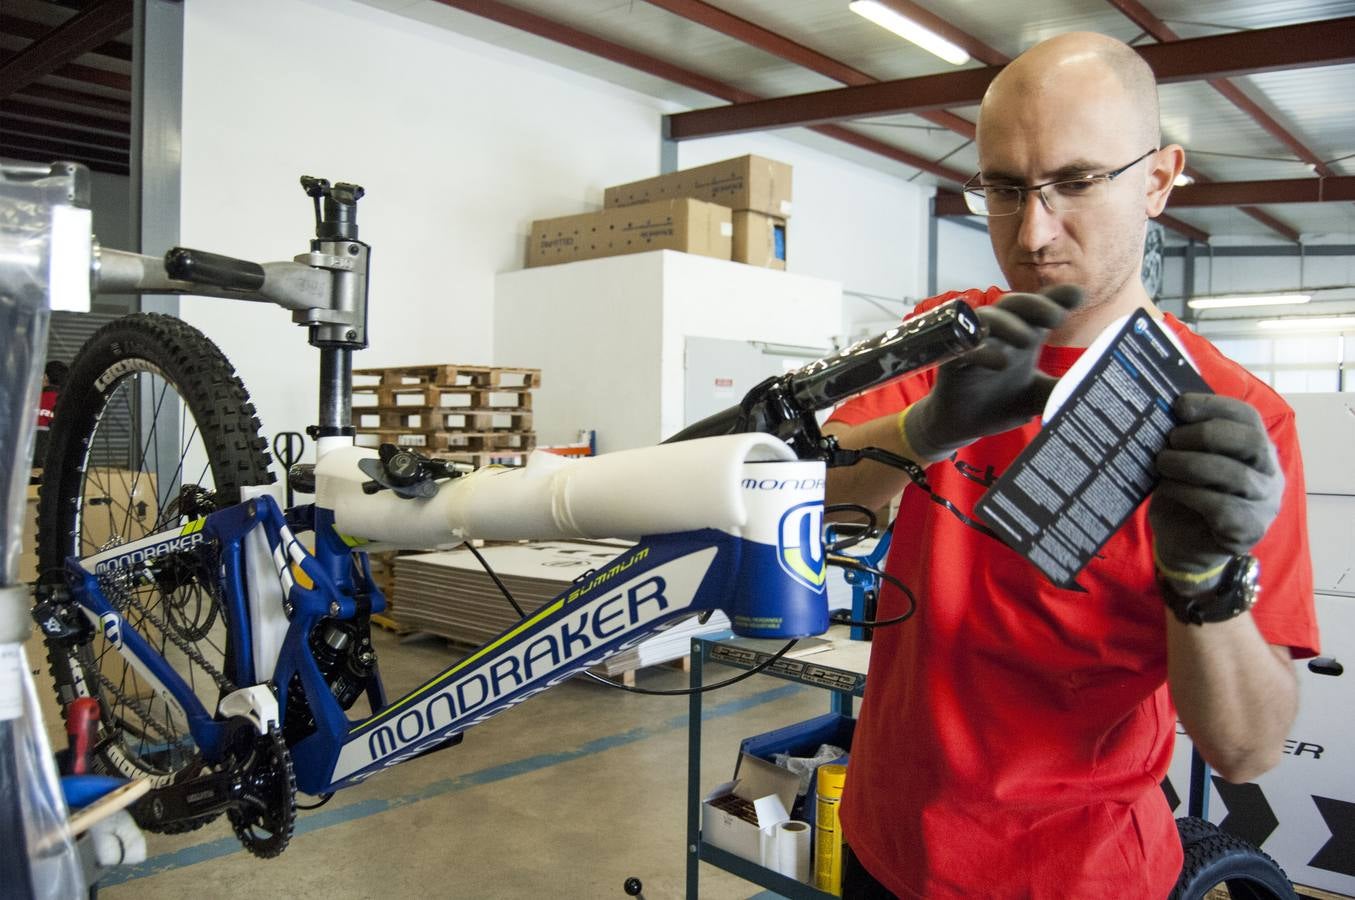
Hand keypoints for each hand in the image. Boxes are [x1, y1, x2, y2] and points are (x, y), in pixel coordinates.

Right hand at [904, 284, 1082, 459]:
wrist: (963, 426)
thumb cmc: (1000, 405)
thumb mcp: (1037, 397)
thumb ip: (1060, 391)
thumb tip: (1095, 393)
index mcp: (1024, 336)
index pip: (1041, 309)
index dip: (1057, 298)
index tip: (1078, 296)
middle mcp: (1000, 334)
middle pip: (1015, 304)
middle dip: (1035, 305)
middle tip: (1056, 317)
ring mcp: (975, 344)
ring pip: (988, 317)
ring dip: (1008, 324)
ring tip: (1027, 340)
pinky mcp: (952, 359)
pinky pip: (965, 346)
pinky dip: (982, 351)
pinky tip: (999, 363)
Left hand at [1149, 393, 1283, 588]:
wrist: (1182, 543)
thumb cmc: (1184, 494)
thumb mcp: (1184, 459)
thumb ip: (1184, 437)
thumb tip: (1160, 408)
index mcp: (1256, 448)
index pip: (1247, 417)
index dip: (1215, 405)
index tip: (1180, 405)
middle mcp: (1269, 473)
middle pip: (1251, 442)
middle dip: (1206, 434)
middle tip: (1172, 439)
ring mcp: (1264, 503)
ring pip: (1237, 476)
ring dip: (1192, 465)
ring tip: (1163, 463)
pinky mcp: (1249, 530)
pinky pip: (1223, 508)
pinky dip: (1190, 494)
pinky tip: (1170, 490)